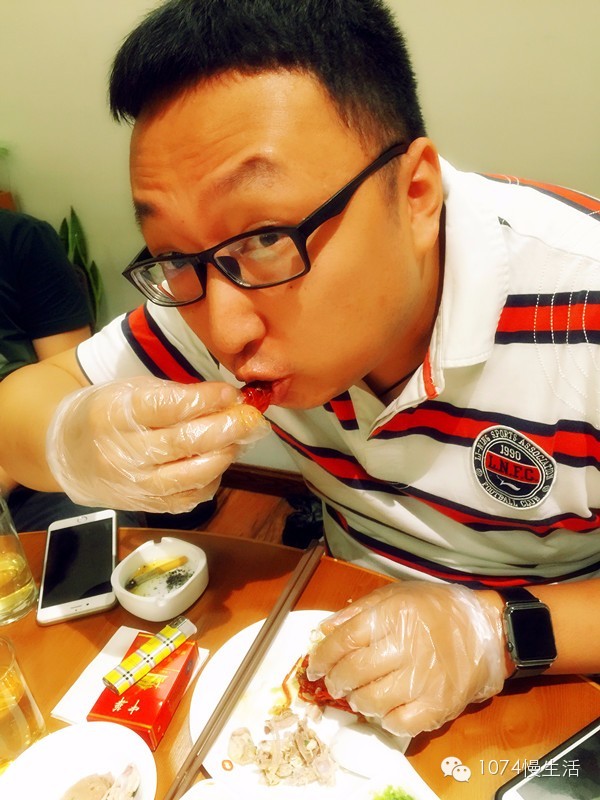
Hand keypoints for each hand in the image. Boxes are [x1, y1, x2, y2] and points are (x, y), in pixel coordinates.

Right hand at [46, 377, 269, 512]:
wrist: (68, 454)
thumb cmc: (108, 414)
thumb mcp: (131, 391)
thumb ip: (175, 396)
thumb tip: (225, 399)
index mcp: (115, 415)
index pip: (168, 408)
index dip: (205, 400)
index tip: (230, 392)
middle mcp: (124, 453)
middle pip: (185, 443)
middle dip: (226, 429)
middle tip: (251, 418)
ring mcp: (136, 485)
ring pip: (191, 475)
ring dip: (224, 455)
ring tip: (239, 439)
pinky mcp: (148, 506)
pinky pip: (190, 497)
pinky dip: (212, 479)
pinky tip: (219, 460)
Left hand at [307, 581, 506, 736]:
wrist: (488, 630)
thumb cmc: (436, 609)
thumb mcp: (396, 595)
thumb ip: (358, 611)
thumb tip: (324, 632)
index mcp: (394, 615)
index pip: (346, 639)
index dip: (323, 656)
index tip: (314, 666)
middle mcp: (408, 646)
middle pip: (355, 672)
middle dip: (336, 681)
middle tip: (334, 683)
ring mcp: (425, 678)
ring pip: (373, 701)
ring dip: (357, 702)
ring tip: (358, 696)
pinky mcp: (440, 705)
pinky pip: (401, 723)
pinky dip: (385, 720)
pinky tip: (385, 710)